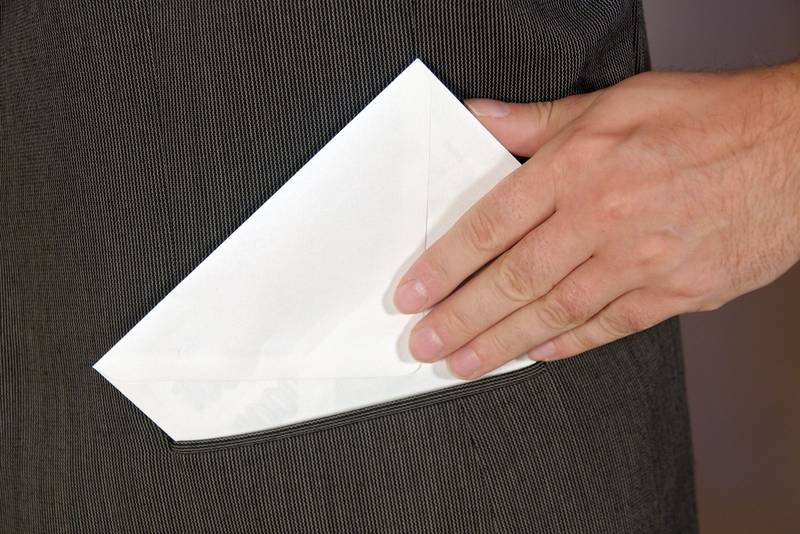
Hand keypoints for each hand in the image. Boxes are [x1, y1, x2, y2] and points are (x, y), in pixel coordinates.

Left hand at [393, 61, 799, 378]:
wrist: (798, 148)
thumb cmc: (711, 119)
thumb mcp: (615, 101)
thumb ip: (538, 120)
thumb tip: (481, 119)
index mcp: (579, 166)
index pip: (489, 225)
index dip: (443, 265)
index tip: (413, 292)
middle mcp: (603, 217)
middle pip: (511, 279)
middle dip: (458, 319)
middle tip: (424, 343)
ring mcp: (640, 262)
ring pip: (552, 313)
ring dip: (499, 344)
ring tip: (462, 364)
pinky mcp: (677, 294)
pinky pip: (608, 327)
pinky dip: (567, 345)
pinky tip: (535, 355)